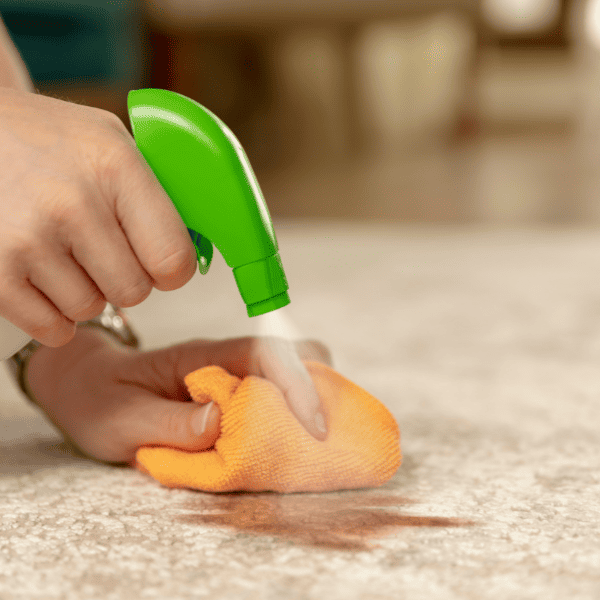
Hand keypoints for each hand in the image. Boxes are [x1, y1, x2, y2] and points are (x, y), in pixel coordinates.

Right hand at [0, 87, 196, 347]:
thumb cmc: (46, 140)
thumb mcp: (109, 141)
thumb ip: (153, 192)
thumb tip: (194, 245)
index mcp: (116, 168)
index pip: (173, 259)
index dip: (171, 271)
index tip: (159, 265)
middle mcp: (73, 204)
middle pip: (133, 292)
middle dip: (123, 278)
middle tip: (100, 250)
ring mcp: (29, 239)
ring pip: (90, 309)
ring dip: (84, 292)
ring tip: (62, 253)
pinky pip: (51, 327)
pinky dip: (53, 314)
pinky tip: (44, 279)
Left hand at [26, 327, 332, 463]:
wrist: (89, 387)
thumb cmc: (102, 400)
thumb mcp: (123, 419)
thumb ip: (170, 422)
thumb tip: (220, 422)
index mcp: (201, 357)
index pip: (263, 354)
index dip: (296, 384)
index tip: (316, 427)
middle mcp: (225, 360)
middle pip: (292, 354)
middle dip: (320, 386)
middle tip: (327, 434)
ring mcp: (232, 375)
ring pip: (291, 374)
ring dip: (311, 403)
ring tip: (317, 443)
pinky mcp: (234, 394)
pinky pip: (277, 397)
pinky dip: (294, 417)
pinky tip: (292, 443)